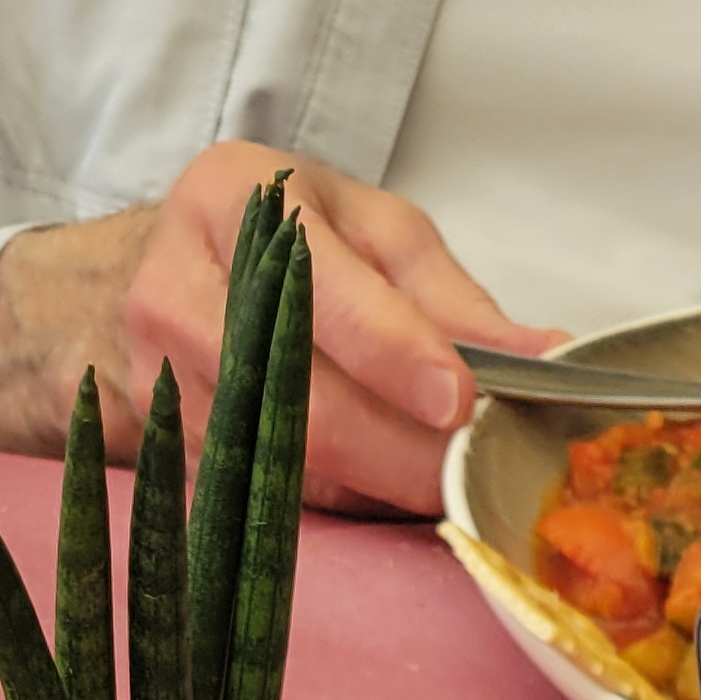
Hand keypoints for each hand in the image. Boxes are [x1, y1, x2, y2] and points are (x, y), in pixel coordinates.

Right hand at [0, 142, 557, 514]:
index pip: (321, 290)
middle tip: (476, 472)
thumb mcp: (371, 232)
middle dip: (405, 449)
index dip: (395, 353)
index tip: (460, 401)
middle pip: (303, 397)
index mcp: (235, 200)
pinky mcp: (170, 442)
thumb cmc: (283, 241)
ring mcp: (162, 373)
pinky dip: (343, 499)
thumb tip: (549, 355)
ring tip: (442, 480)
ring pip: (287, 460)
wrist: (151, 275)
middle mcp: (179, 284)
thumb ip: (453, 297)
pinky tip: (383, 488)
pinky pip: (272, 493)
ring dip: (379, 485)